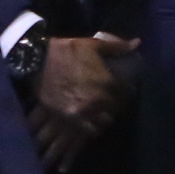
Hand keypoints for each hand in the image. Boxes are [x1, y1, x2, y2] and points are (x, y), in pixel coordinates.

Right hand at [28, 34, 131, 171]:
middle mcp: (97, 100)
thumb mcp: (92, 44)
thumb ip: (117, 47)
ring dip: (106, 117)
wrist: (37, 62)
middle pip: (116, 109)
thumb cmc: (66, 51)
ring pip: (104, 122)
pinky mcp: (69, 119)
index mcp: (105, 82)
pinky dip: (93, 127)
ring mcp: (83, 112)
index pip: (125, 92)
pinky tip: (92, 120)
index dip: (126, 91)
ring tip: (103, 111)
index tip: (125, 89)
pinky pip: (88, 130)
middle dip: (116, 104)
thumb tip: (137, 43)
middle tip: (114, 100)